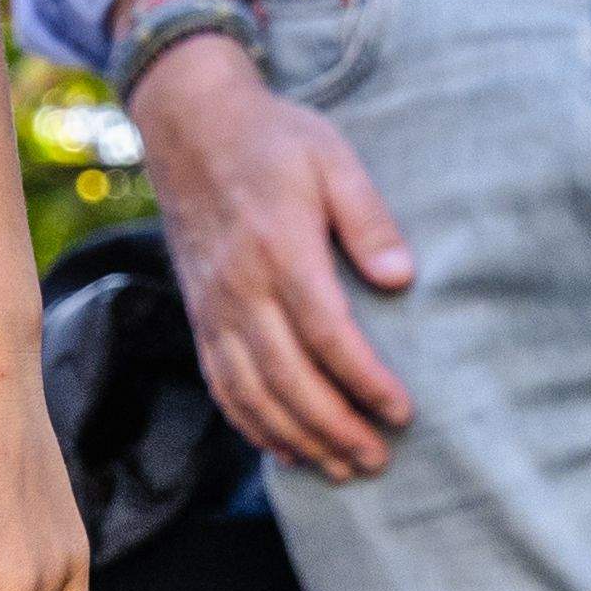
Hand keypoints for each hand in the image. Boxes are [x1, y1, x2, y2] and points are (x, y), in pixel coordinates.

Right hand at [131, 29, 416, 480]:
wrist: (188, 123)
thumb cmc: (271, 139)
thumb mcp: (331, 158)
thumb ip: (368, 217)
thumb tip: (401, 278)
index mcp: (279, 248)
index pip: (327, 335)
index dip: (366, 382)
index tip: (402, 411)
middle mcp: (240, 288)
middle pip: (288, 379)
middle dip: (335, 429)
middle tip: (378, 459)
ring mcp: (212, 306)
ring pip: (252, 393)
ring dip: (297, 439)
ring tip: (341, 468)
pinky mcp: (199, 314)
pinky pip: (220, 384)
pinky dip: (251, 425)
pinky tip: (283, 449)